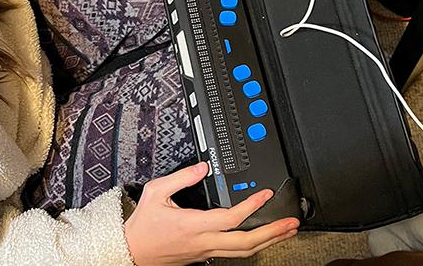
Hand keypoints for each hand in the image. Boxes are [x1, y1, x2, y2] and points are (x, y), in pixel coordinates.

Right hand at [123, 162, 298, 264]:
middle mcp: (203, 242)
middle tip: (291, 223)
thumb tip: (204, 167)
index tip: (265, 194)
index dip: (252, 206)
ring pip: (243, 252)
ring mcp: (205, 252)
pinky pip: (233, 254)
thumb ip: (181, 177)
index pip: (231, 218)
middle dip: (273, 233)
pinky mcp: (203, 257)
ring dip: (268, 242)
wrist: (132, 251)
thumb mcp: (155, 191)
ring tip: (284, 232)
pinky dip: (251, 246)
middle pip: (246, 243)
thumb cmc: (143, 225)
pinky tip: (259, 238)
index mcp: (193, 224)